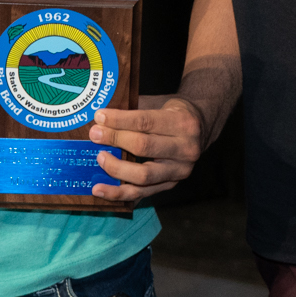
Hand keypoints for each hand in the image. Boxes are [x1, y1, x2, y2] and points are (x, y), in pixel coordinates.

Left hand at [87, 94, 208, 203]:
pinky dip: (121, 193)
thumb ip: (135, 110)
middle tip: (94, 135)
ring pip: (144, 175)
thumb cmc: (173, 113)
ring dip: (116, 169)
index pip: (145, 122)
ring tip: (98, 160)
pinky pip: (143, 193)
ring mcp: (180, 170)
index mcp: (183, 123)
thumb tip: (101, 118)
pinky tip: (102, 190)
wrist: (201, 128)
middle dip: (115, 140)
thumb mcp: (160, 104)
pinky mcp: (172, 184)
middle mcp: (186, 149)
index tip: (99, 117)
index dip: (119, 120)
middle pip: (144, 147)